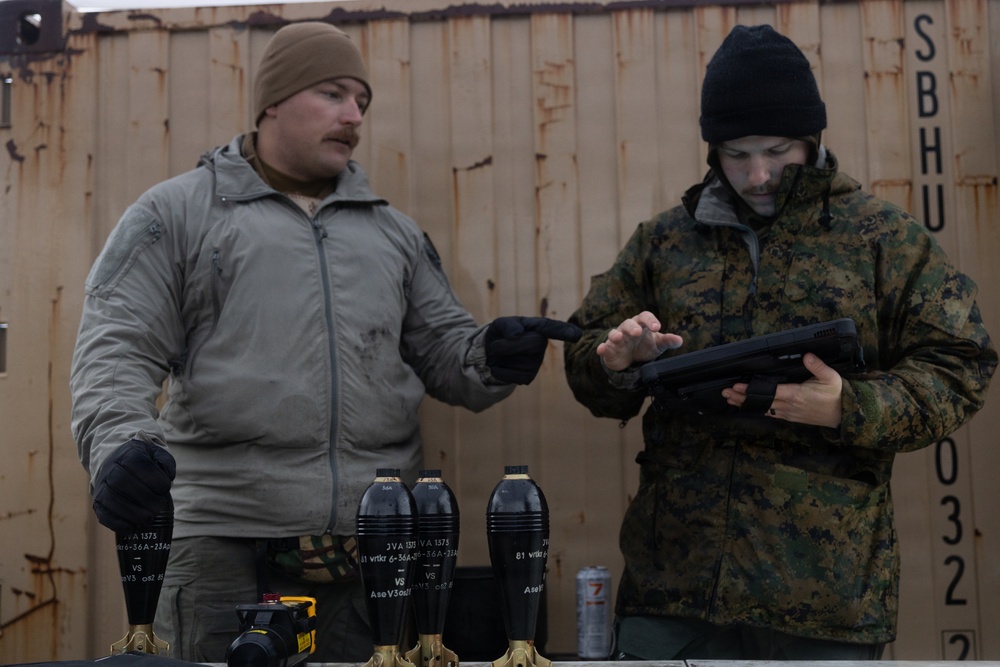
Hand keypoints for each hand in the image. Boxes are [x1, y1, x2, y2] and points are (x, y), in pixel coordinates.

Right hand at [92, 439, 175, 533]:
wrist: (117, 465)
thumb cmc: (143, 463)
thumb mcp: (156, 455)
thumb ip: (165, 463)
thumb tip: (168, 476)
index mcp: (128, 453)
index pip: (137, 462)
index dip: (153, 477)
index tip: (165, 488)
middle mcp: (110, 468)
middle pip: (121, 481)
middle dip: (142, 497)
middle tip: (158, 508)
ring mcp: (101, 486)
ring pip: (110, 498)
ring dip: (131, 512)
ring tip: (148, 519)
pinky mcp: (97, 503)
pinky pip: (103, 514)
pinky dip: (117, 523)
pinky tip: (132, 528)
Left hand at [486, 316, 582, 383]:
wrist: (489, 353)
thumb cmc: (500, 334)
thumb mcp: (500, 324)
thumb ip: (508, 325)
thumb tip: (516, 334)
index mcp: (537, 327)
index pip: (552, 328)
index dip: (564, 331)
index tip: (576, 335)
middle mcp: (540, 344)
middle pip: (534, 344)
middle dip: (511, 345)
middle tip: (495, 346)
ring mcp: (536, 361)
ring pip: (523, 362)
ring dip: (504, 359)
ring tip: (499, 354)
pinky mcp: (528, 376)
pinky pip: (516, 376)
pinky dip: (501, 371)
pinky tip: (500, 366)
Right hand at [597, 311, 683, 370]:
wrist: (631, 360)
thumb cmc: (645, 346)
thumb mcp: (658, 344)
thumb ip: (668, 341)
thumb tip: (679, 340)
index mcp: (641, 324)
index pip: (645, 316)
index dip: (650, 320)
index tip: (656, 327)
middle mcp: (628, 329)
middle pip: (628, 323)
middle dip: (632, 327)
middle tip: (637, 332)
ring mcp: (617, 339)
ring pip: (614, 333)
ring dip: (616, 335)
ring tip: (618, 337)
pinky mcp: (609, 349)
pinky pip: (604, 347)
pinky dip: (602, 348)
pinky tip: (601, 350)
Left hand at [723, 353, 843, 427]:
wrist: (843, 415)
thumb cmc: (836, 395)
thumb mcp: (831, 377)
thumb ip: (817, 366)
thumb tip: (806, 355)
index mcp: (796, 395)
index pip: (769, 392)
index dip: (752, 390)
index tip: (738, 386)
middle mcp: (789, 406)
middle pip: (761, 401)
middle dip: (742, 397)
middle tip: (726, 393)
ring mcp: (789, 413)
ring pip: (763, 408)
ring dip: (746, 404)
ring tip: (730, 399)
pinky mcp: (790, 417)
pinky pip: (770, 413)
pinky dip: (758, 409)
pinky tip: (748, 406)